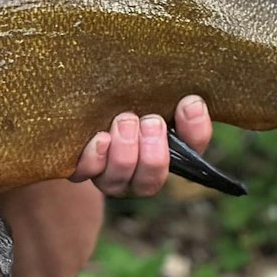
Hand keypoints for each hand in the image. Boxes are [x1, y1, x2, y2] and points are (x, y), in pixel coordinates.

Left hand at [70, 95, 212, 197]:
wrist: (81, 103)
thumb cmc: (125, 96)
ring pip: (118, 180)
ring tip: (124, 121)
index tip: (190, 104)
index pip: (191, 151)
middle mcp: (137, 173)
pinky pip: (85, 172)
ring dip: (125, 152)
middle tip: (151, 122)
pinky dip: (94, 158)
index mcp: (166, 152)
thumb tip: (194, 100)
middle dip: (154, 154)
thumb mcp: (151, 95)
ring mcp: (107, 175)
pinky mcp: (80, 169)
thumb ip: (172, 100)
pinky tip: (99, 139)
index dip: (196, 132)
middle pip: (150, 181)